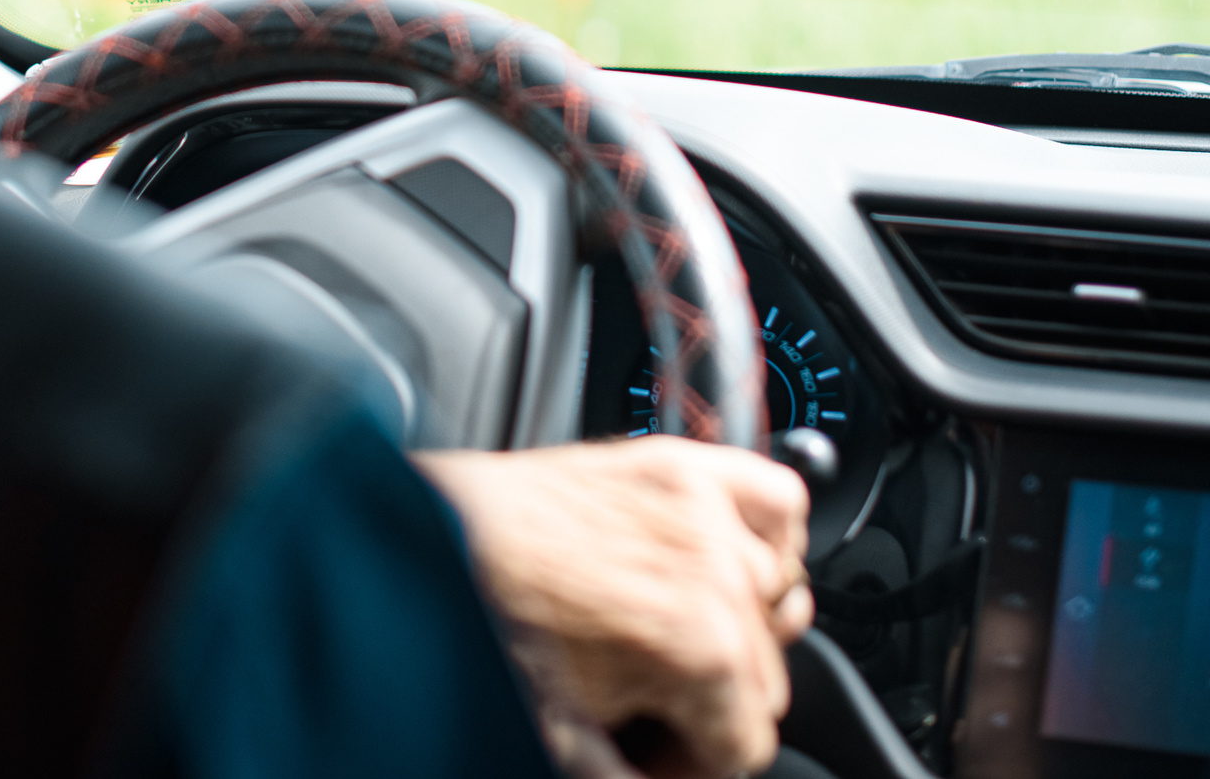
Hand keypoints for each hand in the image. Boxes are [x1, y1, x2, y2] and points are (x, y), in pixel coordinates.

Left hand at [417, 438, 810, 778]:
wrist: (431, 538)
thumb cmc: (484, 621)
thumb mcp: (564, 734)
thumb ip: (628, 776)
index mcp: (701, 645)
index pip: (748, 744)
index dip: (692, 763)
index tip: (653, 753)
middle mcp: (718, 569)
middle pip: (766, 678)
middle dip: (708, 702)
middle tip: (645, 701)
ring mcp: (702, 506)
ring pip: (778, 596)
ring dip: (736, 622)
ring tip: (668, 633)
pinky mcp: (680, 462)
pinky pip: (775, 503)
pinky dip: (759, 534)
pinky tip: (710, 563)